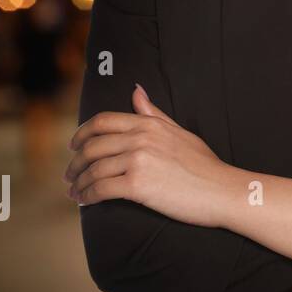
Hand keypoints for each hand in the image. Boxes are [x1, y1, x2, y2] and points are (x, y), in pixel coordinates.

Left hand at [65, 83, 230, 226]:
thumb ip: (154, 114)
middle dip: (75, 162)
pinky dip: (88, 195)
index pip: (103, 121)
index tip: (73, 146)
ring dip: (78, 182)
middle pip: (92, 146)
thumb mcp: (179, 132)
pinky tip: (85, 201)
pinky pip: (101, 189)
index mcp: (149, 124)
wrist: (222, 191)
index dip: (81, 133)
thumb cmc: (205, 165)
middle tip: (69, 175)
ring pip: (93, 169)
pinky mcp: (138, 185)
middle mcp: (141, 138)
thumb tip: (136, 91)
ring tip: (75, 192)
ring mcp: (138, 160)